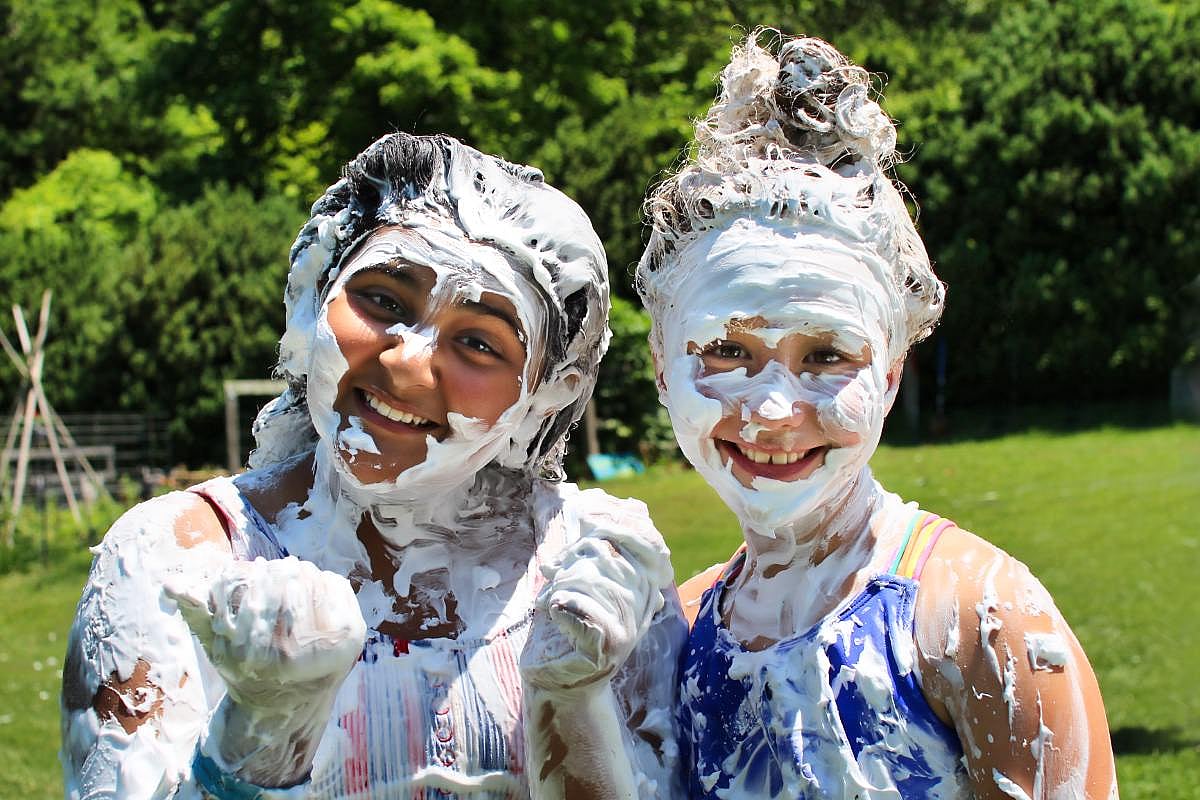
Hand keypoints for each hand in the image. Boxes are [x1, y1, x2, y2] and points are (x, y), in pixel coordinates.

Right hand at [163, 556, 366, 709]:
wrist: (289, 701)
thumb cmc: (249, 667)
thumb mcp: (218, 646)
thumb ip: (197, 613)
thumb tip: (170, 584)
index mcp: (255, 653)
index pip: (255, 588)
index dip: (251, 574)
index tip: (251, 571)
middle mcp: (294, 653)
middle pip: (286, 580)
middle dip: (277, 571)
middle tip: (274, 569)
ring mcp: (330, 646)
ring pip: (312, 579)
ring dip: (300, 572)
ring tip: (292, 577)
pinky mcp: (354, 636)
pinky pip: (337, 586)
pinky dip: (324, 580)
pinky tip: (314, 588)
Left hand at [522, 498, 673, 691]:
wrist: (558, 681)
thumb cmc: (566, 628)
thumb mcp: (587, 582)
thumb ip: (604, 551)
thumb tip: (634, 506)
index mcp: (643, 591)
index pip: (650, 546)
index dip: (623, 526)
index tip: (589, 521)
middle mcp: (642, 609)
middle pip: (611, 556)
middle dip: (575, 556)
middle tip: (554, 571)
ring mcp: (629, 629)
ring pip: (592, 579)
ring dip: (561, 585)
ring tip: (550, 599)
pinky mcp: (608, 647)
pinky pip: (581, 608)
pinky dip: (559, 606)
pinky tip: (552, 613)